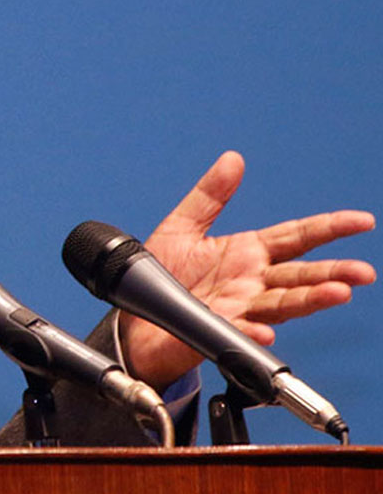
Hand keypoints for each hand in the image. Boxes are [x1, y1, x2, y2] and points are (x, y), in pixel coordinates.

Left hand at [120, 151, 375, 389]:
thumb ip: (209, 196)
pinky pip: (237, 333)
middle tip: (362, 272)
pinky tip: (265, 331)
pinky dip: (252, 333)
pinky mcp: (214, 332)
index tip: (362, 221)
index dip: (329, 228)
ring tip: (336, 294)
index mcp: (247, 254)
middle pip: (300, 276)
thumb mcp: (182, 227)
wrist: (133, 316)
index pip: (297, 237)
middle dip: (333, 273)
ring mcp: (237, 309)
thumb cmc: (160, 277)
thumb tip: (232, 160)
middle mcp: (251, 283)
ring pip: (282, 305)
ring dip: (310, 301)